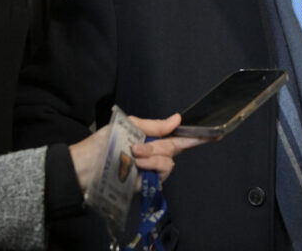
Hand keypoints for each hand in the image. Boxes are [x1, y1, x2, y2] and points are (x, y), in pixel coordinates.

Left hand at [69, 113, 204, 191]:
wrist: (85, 168)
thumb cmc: (102, 145)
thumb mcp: (128, 127)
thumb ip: (154, 125)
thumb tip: (178, 119)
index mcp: (150, 138)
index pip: (177, 136)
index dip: (196, 136)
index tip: (216, 133)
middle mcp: (155, 154)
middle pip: (175, 146)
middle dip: (158, 146)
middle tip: (136, 148)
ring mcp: (152, 169)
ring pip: (169, 160)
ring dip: (152, 156)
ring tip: (133, 156)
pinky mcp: (150, 183)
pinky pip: (162, 171)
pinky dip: (152, 165)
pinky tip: (138, 165)